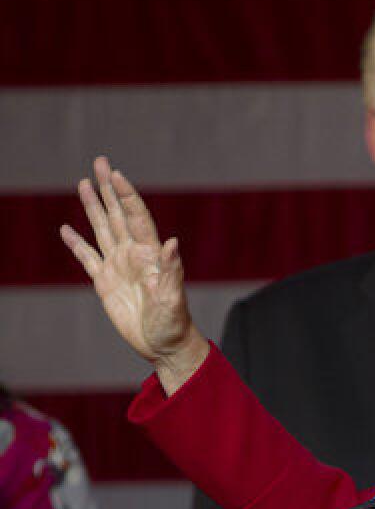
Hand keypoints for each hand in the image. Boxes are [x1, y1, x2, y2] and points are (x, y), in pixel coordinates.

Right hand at [60, 156, 207, 391]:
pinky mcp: (105, 283)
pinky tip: (66, 229)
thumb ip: (171, 270)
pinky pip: (87, 258)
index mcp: (150, 255)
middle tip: (99, 162)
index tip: (116, 173)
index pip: (136, 217)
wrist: (164, 345)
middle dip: (108, 189)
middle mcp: (133, 255)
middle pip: (117, 214)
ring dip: (93, 207)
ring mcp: (118, 267)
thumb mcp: (173, 298)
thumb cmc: (174, 323)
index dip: (126, 195)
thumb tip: (172, 242)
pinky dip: (76, 243)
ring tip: (84, 183)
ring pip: (102, 229)